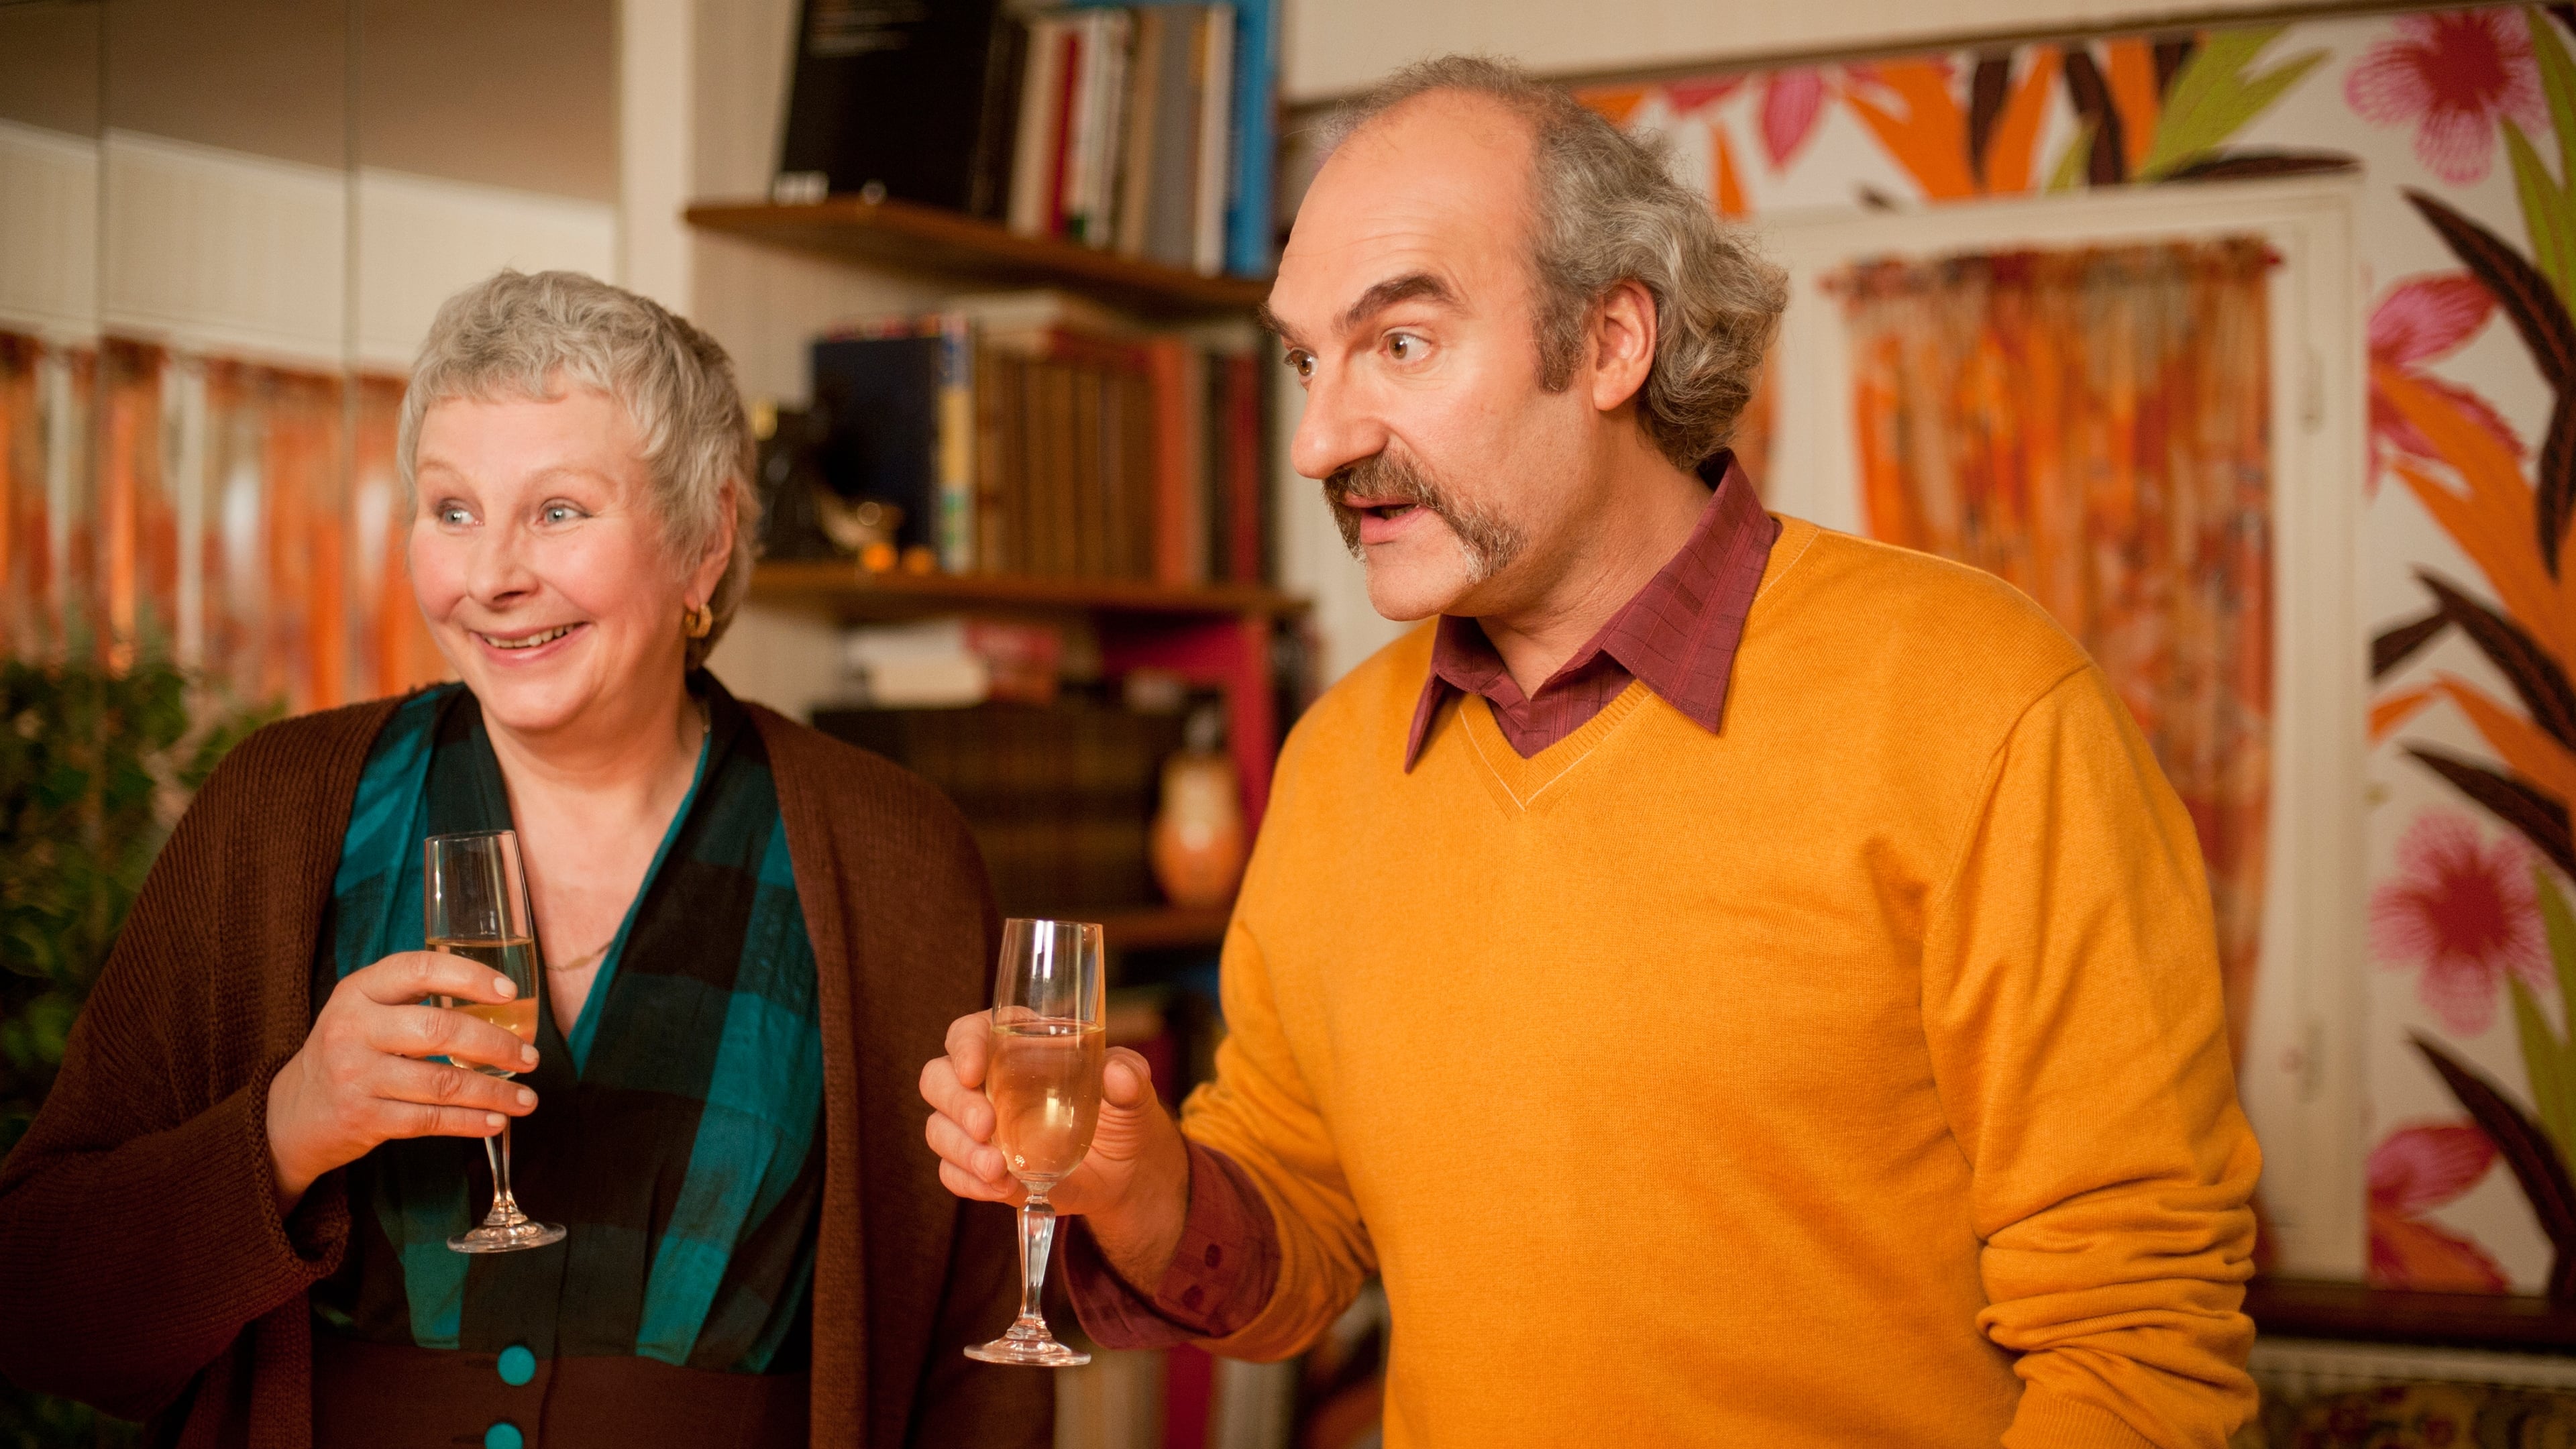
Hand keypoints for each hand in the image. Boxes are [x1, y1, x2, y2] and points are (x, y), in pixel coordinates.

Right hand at [265, 951, 539, 1211]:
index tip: (510, 993)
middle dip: (495, 1044)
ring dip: (494, 1091)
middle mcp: (352, 1028)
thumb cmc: (349, 1052)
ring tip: (527, 1099)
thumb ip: (414, 999)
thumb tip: (500, 1003)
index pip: (419, 970)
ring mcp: (355, 1075)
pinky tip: (496, 1121)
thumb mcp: (365, 1012)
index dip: (469, 977)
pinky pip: (429, 1120)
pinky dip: (470, 1122)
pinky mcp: (363, 1118)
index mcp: (358, 991)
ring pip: (441, 1081)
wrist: (292, 1113)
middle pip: (438, 1030)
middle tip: (531, 1057)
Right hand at [920, 1011, 1191, 1289]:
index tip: (974, 1069)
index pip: (969, 1032)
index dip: (963, 1045)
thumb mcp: (1132, 1091)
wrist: (1124, 1172)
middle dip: (955, 1102)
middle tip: (986, 1126)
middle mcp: (987, 1083)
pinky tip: (1002, 1189)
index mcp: (1015, 1047)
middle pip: (938, 1079)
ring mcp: (979, 1129)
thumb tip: (1118, 1073)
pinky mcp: (981, 1168)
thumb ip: (1129, 1076)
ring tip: (998, 1170)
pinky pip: (952, 1173)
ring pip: (939, 1129)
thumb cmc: (1121, 1113)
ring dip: (961, 1150)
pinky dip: (969, 1182)